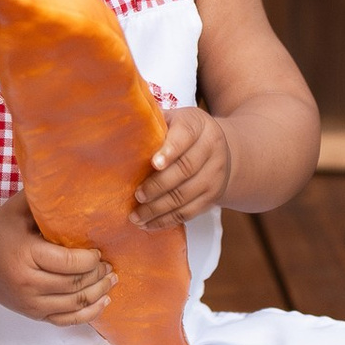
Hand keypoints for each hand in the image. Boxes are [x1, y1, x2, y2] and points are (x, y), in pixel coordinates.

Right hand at [0, 197, 112, 325]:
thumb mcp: (16, 209)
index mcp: (25, 254)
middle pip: (74, 284)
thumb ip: (43, 198)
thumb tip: (74, 181)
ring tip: (110, 279)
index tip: (99, 250)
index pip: (69, 262)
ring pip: (75, 304)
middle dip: (98, 274)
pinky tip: (102, 301)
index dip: (91, 258)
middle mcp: (27, 283)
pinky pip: (66, 320)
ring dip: (98, 292)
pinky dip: (88, 313)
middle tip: (109, 264)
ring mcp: (30, 303)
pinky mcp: (34, 315)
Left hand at [132, 104, 229, 226]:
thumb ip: (154, 122)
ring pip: (186, 195)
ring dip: (159, 209)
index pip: (185, 136)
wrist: (223, 149)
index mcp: (198, 125)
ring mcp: (215, 174)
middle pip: (185, 169)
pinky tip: (149, 224)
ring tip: (136, 216)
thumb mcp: (175, 119)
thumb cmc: (185, 133)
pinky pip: (190, 212)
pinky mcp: (213, 196)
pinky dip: (167, 220)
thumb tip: (121, 125)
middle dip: (159, 185)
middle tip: (137, 195)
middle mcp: (211, 149)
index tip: (153, 163)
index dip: (170, 150)